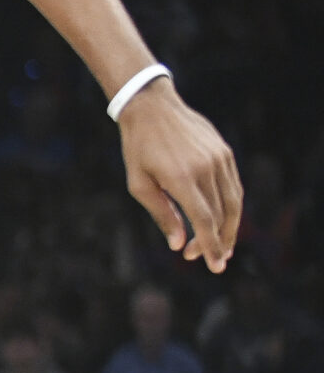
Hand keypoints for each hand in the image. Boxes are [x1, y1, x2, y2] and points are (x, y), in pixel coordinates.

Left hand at [117, 85, 239, 271]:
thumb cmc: (138, 148)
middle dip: (218, 241)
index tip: (214, 265)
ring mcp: (219, 158)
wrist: (151, 107)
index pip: (204, 220)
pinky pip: (233, 185)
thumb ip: (162, 214)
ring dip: (230, 227)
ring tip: (222, 246)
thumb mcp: (139, 184)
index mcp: (181, 178)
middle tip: (214, 261)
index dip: (210, 245)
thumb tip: (178, 244)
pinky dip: (231, 206)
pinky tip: (223, 219)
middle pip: (221, 215)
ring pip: (233, 201)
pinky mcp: (225, 152)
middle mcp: (205, 168)